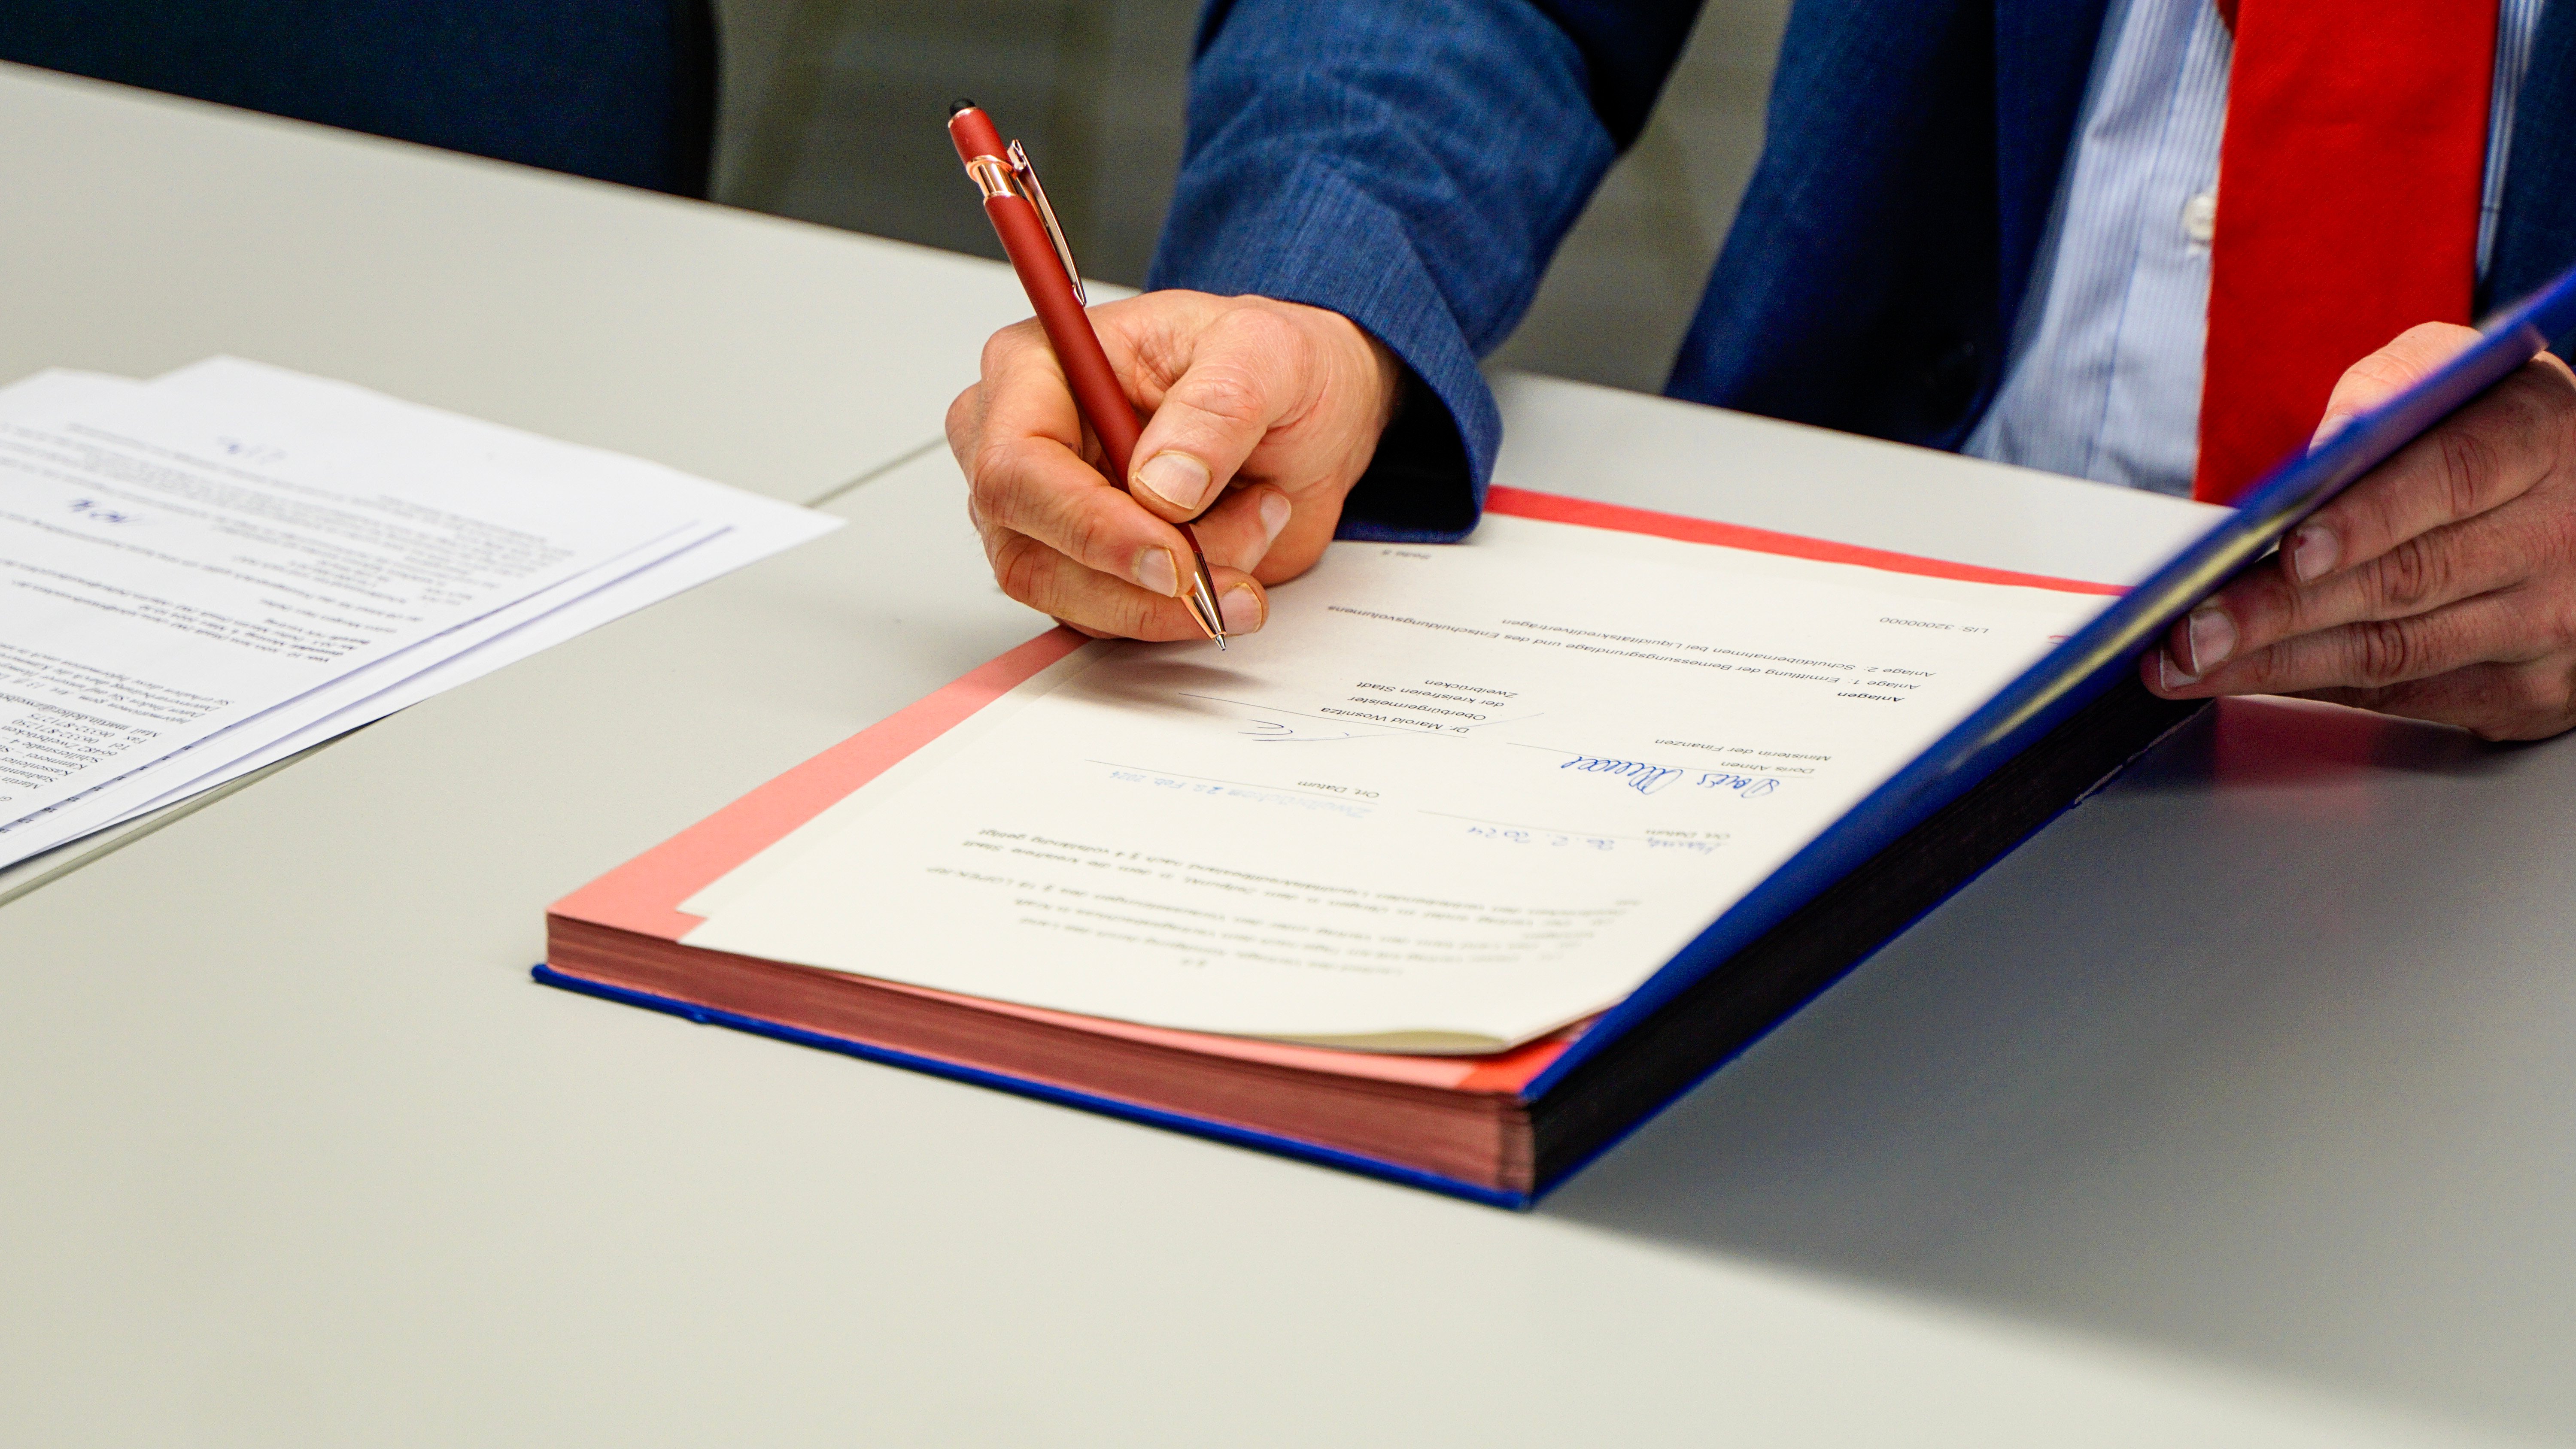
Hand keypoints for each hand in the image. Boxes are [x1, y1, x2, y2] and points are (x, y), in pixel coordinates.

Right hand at [946, 289, 1398, 639]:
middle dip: (1136, 581)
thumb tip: (1162, 485)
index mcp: (1037, 367)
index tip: (1172, 555)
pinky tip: (1241, 554)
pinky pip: (1112, 620)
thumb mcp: (1268, 351)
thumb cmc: (1267, 363)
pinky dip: (1181, 611)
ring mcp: (1048, 515)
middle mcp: (1025, 445)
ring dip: (1174, 598)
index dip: (1087, 522)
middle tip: (1220, 579)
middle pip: (1027, 550)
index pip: (1014, 465)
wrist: (1305, 412)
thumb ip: (1217, 407)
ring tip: (1258, 526)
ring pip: (1072, 599)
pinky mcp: (1084, 568)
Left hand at [2146, 323, 2575, 740]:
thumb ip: (2392, 385)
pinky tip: (2245, 676)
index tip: (2292, 549)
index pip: (2454, 478)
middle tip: (2193, 628)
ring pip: (2394, 654)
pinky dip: (2312, 685)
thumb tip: (2322, 449)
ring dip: (2275, 664)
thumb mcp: (2463, 377)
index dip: (2370, 517)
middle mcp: (2560, 536)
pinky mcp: (2528, 693)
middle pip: (2406, 581)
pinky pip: (2400, 695)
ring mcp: (2551, 624)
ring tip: (2186, 663)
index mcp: (2542, 440)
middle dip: (2281, 611)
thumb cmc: (2499, 433)